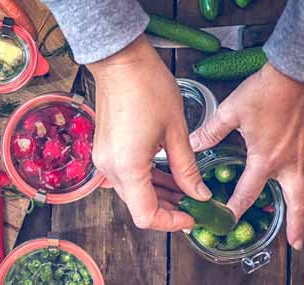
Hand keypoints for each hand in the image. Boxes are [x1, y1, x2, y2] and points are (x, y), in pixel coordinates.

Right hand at [87, 35, 212, 231]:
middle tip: (195, 203)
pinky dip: (146, 181)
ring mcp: (104, 160)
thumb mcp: (176, 131)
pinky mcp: (105, 151)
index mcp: (128, 167)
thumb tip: (199, 194)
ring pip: (132, 193)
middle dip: (168, 209)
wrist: (120, 62)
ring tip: (186, 188)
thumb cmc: (147, 87)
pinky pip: (126, 176)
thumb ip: (187, 169)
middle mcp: (110, 169)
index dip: (171, 222)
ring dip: (157, 195)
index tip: (192, 216)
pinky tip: (167, 174)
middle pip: (138, 206)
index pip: (146, 215)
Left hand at [189, 63, 303, 249]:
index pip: (249, 193)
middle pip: (297, 202)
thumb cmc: (265, 91)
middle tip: (296, 243)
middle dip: (297, 225)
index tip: (230, 221)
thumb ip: (210, 131)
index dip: (237, 209)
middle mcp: (291, 162)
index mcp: (266, 158)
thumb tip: (191, 143)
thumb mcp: (230, 111)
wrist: (299, 71)